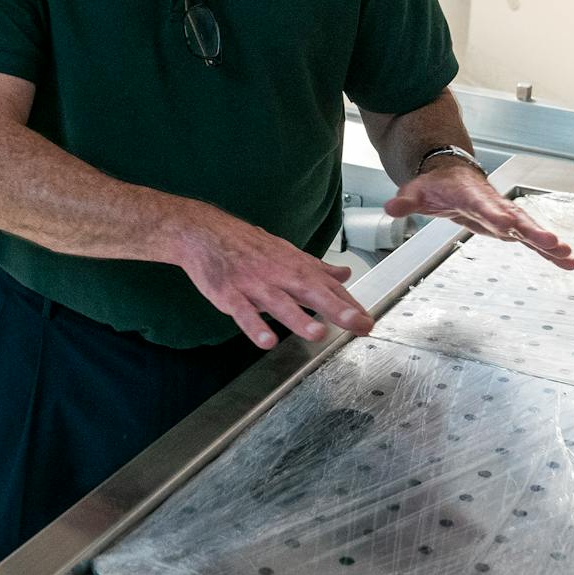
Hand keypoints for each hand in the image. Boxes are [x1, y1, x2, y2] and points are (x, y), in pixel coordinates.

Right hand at [169, 205, 375, 349]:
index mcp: (295, 267)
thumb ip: (317, 268)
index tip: (368, 322)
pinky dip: (255, 326)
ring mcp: (254, 285)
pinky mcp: (230, 294)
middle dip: (337, 309)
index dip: (349, 305)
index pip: (328, 288)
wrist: (206, 233)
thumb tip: (345, 274)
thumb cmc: (248, 246)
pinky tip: (267, 341)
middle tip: (358, 324)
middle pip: (311, 292)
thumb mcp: (286, 254)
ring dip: (299, 319)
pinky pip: (243, 312)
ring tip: (318, 333)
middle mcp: (279, 275)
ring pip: (279, 303)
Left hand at [385, 161, 573, 268]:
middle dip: (534, 231)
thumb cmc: (435, 185)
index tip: (506, 225)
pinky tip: (568, 262)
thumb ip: (406, 201)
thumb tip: (390, 208)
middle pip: (516, 218)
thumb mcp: (415, 191)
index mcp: (470, 194)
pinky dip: (549, 251)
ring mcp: (504, 214)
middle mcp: (493, 204)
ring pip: (529, 229)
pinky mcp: (510, 226)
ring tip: (568, 255)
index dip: (493, 214)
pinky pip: (531, 239)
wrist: (451, 174)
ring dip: (548, 243)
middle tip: (553, 242)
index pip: (482, 204)